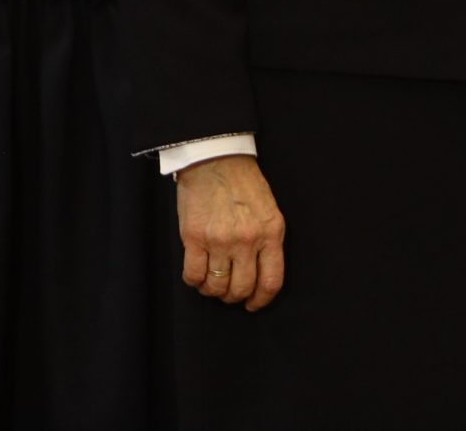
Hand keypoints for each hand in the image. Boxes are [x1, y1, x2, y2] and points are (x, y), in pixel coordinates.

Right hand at [176, 153, 285, 311]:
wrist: (218, 160)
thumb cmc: (245, 184)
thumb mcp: (270, 210)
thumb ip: (268, 240)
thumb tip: (261, 273)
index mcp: (271, 233)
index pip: (271, 281)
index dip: (262, 300)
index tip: (254, 304)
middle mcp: (247, 240)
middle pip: (242, 288)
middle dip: (235, 297)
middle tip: (230, 293)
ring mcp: (220, 240)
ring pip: (216, 286)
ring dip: (214, 291)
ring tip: (213, 283)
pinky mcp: (194, 238)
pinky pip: (193, 276)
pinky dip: (195, 282)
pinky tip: (198, 275)